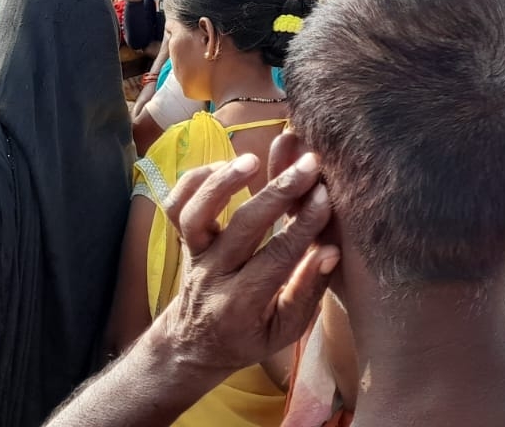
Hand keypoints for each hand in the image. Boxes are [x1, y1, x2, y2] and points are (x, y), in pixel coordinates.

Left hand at [154, 152, 339, 381]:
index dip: (303, 225)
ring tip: (254, 160)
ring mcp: (192, 255)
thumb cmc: (248, 336)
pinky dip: (192, 181)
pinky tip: (222, 165)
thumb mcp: (284, 330)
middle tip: (310, 165)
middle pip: (242, 228)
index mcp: (241, 305)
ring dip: (224, 183)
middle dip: (279, 193)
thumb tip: (330, 251)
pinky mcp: (180, 240)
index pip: (276, 258)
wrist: (193, 344)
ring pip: (196, 214)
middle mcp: (212, 277)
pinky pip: (175, 206)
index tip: (325, 195)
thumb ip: (307, 291)